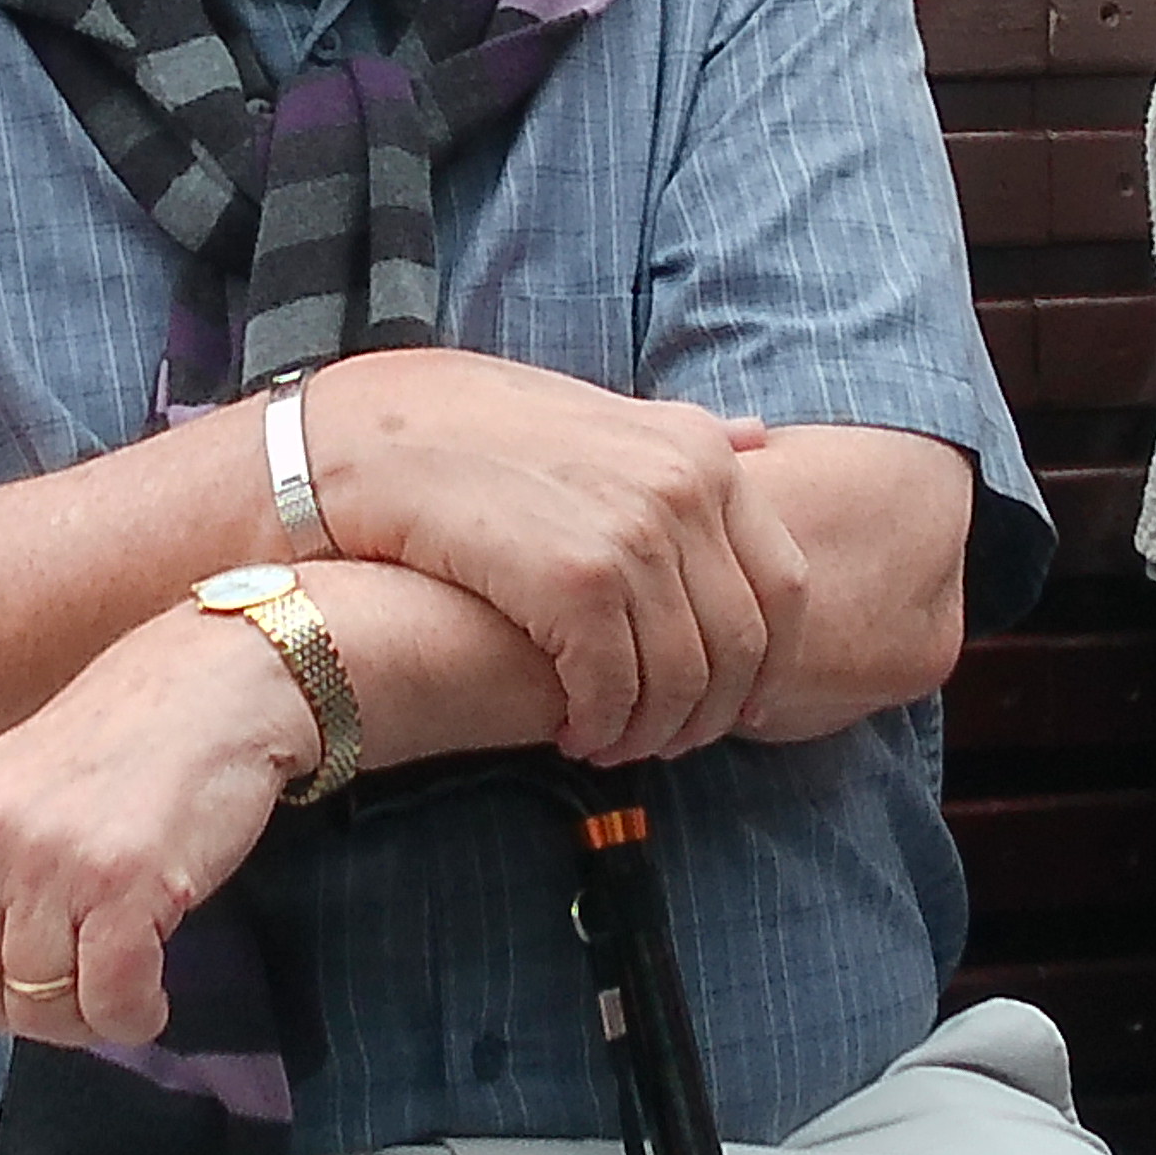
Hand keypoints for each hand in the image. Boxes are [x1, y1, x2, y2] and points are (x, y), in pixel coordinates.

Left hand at [0, 601, 306, 1094]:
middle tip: (77, 971)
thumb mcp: (3, 794)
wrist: (215, 685)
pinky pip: (109, 1004)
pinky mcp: (124, 881)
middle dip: (27, 1011)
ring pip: (39, 1010)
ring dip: (87, 1014)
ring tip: (121, 969)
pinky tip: (152, 989)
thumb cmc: (118, 750)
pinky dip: (135, 1015)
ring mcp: (49, 859)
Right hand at [303, 351, 790, 762]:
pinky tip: (574, 734)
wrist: (371, 435)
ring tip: (614, 744)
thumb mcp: (598, 410)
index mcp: (700, 451)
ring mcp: (633, 533)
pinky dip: (602, 726)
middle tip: (669, 742)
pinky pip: (617, 687)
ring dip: (652, 731)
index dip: (767, 663)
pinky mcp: (575, 582)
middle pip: (742, 644)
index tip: (738, 703)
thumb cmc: (477, 430)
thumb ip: (678, 435)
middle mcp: (683, 487)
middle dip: (710, 712)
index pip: (784, 585)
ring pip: (682, 679)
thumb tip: (757, 435)